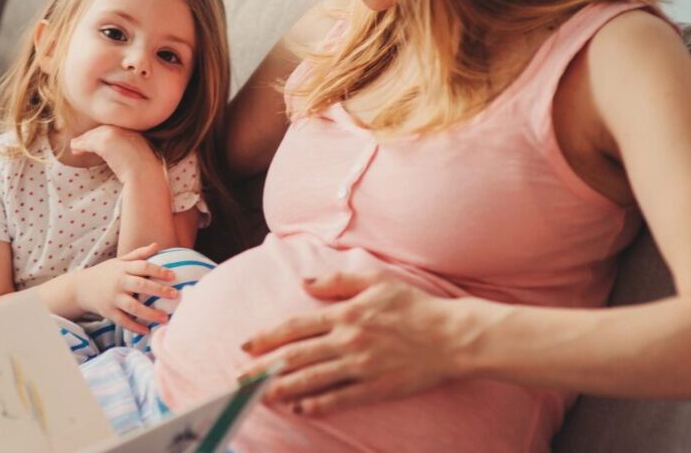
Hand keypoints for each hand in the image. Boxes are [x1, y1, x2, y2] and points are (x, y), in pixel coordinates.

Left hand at [70, 125, 160, 182]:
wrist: (146, 175)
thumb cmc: (146, 174)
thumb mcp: (141, 160)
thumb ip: (132, 156)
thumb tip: (124, 162)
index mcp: (135, 133)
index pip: (115, 131)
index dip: (102, 136)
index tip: (95, 143)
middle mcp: (125, 130)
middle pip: (103, 130)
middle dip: (90, 136)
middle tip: (80, 143)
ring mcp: (116, 134)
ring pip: (94, 135)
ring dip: (83, 141)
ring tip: (75, 148)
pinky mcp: (105, 142)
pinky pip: (88, 143)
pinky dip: (80, 146)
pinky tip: (75, 151)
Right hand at [74, 243, 179, 334]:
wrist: (80, 288)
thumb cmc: (106, 273)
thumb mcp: (120, 261)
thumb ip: (138, 255)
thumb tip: (157, 245)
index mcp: (123, 268)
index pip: (143, 266)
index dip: (158, 270)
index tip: (173, 276)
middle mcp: (119, 282)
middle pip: (141, 286)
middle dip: (159, 290)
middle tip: (175, 295)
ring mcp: (113, 298)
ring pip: (133, 307)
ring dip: (150, 314)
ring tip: (165, 318)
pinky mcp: (108, 312)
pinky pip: (123, 321)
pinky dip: (135, 327)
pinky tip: (147, 331)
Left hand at [240, 270, 461, 415]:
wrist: (450, 336)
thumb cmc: (413, 305)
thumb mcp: (375, 281)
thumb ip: (337, 280)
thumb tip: (305, 282)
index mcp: (344, 314)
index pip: (295, 326)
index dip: (266, 337)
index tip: (245, 346)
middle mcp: (347, 340)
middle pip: (296, 355)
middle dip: (264, 367)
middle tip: (240, 377)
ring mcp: (361, 365)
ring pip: (313, 379)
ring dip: (282, 388)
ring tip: (259, 396)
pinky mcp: (376, 387)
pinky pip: (340, 398)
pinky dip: (317, 404)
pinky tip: (299, 409)